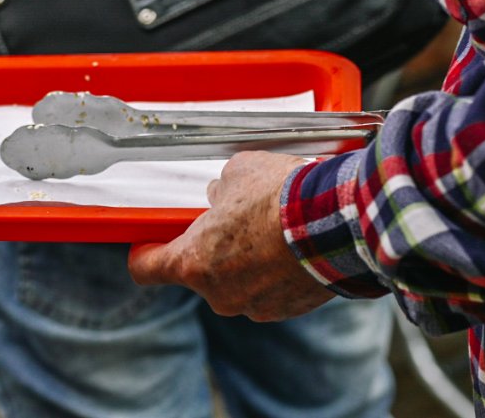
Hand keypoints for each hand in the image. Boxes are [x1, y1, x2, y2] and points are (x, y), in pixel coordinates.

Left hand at [128, 150, 334, 320]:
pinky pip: (271, 288)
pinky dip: (277, 270)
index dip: (146, 252)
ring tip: (273, 227)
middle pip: (200, 270)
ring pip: (238, 280)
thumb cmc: (280, 197)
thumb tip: (221, 198)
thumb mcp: (236, 175)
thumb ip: (219, 192)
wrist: (339, 222)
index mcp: (193, 262)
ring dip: (248, 259)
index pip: (145, 268)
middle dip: (213, 246)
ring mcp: (254, 306)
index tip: (151, 241)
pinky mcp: (288, 309)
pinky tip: (293, 244)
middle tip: (235, 219)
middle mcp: (218, 294)